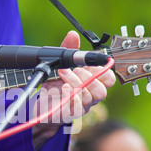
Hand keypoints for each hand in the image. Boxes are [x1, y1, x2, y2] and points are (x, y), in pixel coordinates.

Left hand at [32, 31, 115, 147]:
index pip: (109, 80)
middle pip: (102, 92)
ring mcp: (81, 108)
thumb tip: (73, 35)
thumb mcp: (61, 65)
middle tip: (76, 69)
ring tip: (63, 73)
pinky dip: (71, 95)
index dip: (103, 71)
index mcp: (92, 85)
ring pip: (89, 98)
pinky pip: (78, 108)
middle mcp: (90, 98)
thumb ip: (69, 51)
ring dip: (76, 82)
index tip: (89, 63)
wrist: (41, 105)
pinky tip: (63, 87)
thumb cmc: (55, 86)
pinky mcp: (70, 115)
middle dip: (89, 77)